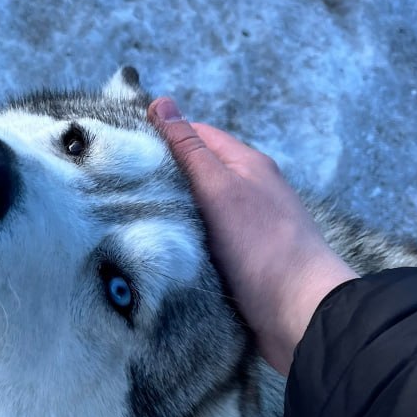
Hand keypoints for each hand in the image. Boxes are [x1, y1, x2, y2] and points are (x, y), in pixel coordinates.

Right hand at [148, 97, 357, 373]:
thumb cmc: (262, 246)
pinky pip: (203, 243)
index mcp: (246, 165)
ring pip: (197, 211)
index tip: (122, 147)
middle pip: (195, 173)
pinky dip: (182, 244)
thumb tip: (163, 102)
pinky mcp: (240, 262)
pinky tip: (159, 252)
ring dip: (170, 214)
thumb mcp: (219, 188)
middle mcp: (248, 191)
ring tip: (128, 220)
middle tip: (116, 188)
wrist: (300, 313)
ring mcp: (245, 228)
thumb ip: (189, 149)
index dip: (161, 136)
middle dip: (161, 178)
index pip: (196, 135)